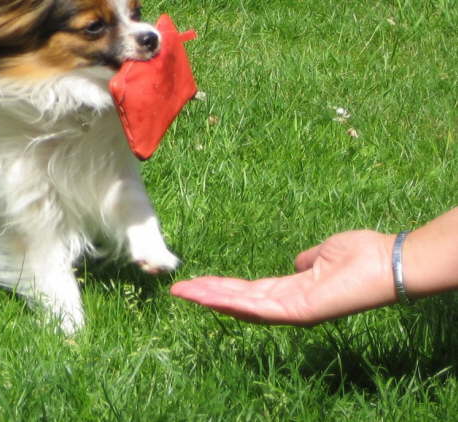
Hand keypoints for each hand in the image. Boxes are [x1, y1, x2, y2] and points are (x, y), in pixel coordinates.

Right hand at [171, 231, 397, 324]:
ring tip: (184, 292)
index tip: (198, 282)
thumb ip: (307, 260)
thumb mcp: (324, 253)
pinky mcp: (300, 311)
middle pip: (241, 302)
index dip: (224, 288)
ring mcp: (293, 310)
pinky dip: (232, 302)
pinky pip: (260, 307)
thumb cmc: (361, 255)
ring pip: (244, 307)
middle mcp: (290, 304)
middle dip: (209, 295)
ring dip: (212, 299)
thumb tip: (298, 263)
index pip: (251, 291)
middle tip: (178, 289)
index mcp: (294, 290)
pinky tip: (210, 296)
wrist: (387, 262)